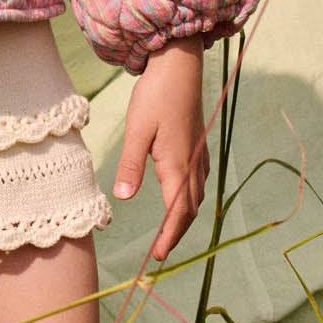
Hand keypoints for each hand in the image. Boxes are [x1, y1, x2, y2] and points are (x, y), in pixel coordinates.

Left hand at [113, 36, 209, 261]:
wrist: (179, 66)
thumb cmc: (155, 96)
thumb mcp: (136, 130)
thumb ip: (130, 166)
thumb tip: (123, 198)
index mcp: (178, 165)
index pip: (178, 213)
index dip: (169, 236)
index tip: (158, 256)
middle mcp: (193, 164)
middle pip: (190, 209)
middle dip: (177, 233)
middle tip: (161, 251)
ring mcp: (199, 154)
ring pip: (196, 196)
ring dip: (184, 217)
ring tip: (170, 231)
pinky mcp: (198, 145)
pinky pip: (198, 181)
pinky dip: (189, 198)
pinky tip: (180, 196)